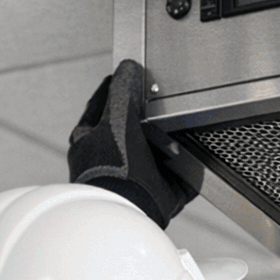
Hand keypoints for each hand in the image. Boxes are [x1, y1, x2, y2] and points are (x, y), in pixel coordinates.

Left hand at [67, 60, 194, 227]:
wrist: (130, 211)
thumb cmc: (112, 170)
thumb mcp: (116, 119)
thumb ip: (121, 92)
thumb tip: (127, 68)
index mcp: (86, 140)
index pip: (100, 105)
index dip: (114, 88)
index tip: (128, 76)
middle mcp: (104, 160)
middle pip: (128, 129)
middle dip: (146, 120)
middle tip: (160, 108)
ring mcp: (128, 178)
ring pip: (151, 153)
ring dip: (167, 146)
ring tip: (179, 137)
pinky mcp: (152, 196)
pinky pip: (174, 177)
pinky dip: (184, 170)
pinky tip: (193, 162)